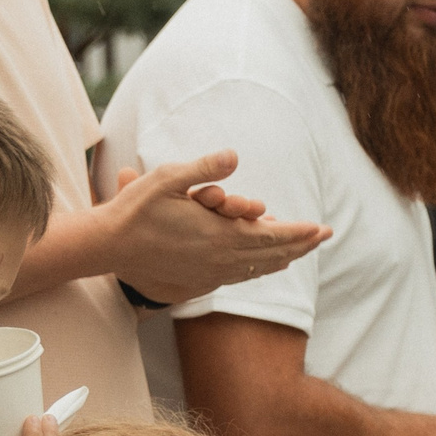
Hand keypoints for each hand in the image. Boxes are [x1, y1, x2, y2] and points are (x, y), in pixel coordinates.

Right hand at [102, 153, 332, 303]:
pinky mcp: (198, 280)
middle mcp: (219, 259)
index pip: (270, 236)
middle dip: (300, 244)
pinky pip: (238, 276)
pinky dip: (258, 269)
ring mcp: (209, 273)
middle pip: (270, 255)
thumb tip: (234, 155)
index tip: (322, 228)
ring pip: (256, 268)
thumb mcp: (168, 178)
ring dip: (282, 258)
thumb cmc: (137, 208)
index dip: (298, 232)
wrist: (111, 246)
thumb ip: (204, 168)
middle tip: (324, 236)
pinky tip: (264, 265)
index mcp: (217, 235)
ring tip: (300, 251)